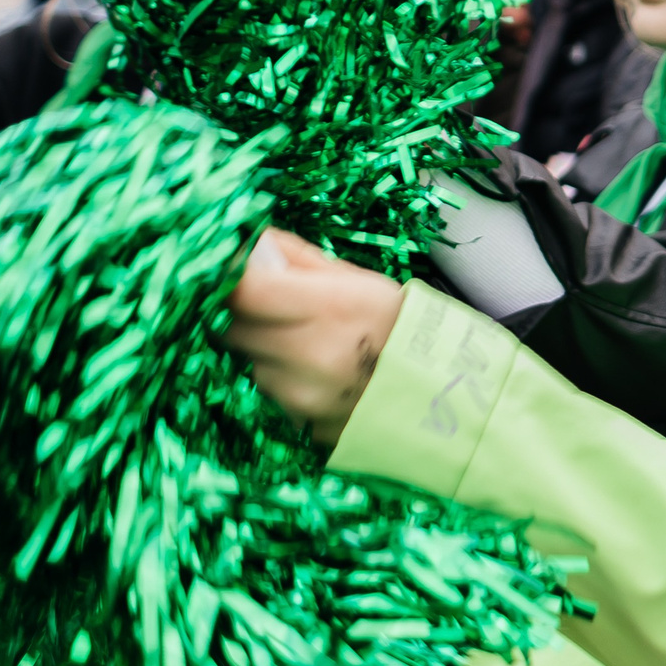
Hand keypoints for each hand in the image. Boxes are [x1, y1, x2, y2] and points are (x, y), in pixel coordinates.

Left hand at [225, 229, 408, 442]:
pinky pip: (265, 388)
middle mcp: (309, 354)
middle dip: (241, 311)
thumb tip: (248, 245)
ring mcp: (302, 394)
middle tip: (266, 302)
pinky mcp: (299, 421)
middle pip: (232, 326)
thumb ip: (297, 259)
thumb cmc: (399, 324)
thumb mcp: (357, 278)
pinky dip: (276, 372)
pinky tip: (309, 367)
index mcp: (329, 306)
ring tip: (300, 338)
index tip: (229, 270)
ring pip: (247, 359)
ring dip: (259, 344)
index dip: (226, 277)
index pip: (244, 290)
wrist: (439, 393)